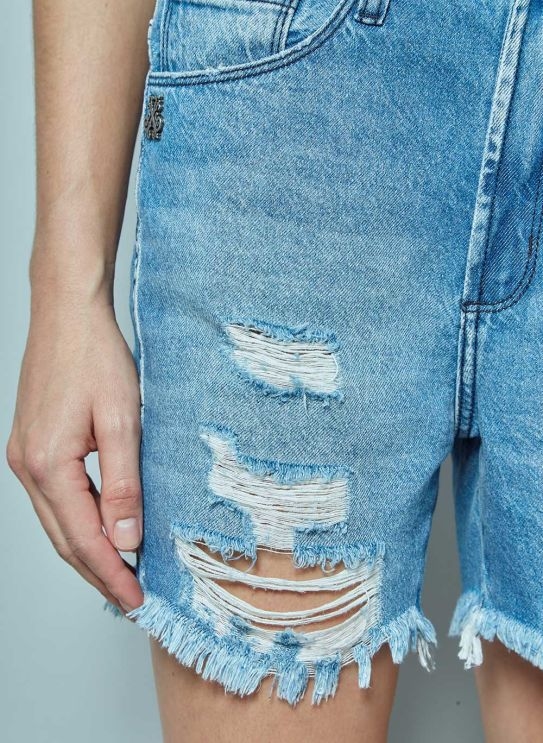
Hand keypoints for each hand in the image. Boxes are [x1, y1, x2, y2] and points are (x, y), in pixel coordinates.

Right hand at [6, 294, 143, 613]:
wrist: (68, 312)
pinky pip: (55, 498)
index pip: (83, 539)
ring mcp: (24, 456)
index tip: (137, 599)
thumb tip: (126, 538)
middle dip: (98, 572)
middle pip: (64, 539)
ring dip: (87, 550)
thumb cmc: (96, 357)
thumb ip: (123, 484)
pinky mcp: (32, 445)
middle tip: (131, 596)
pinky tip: (100, 526)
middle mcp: (27, 467)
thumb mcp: (123, 421)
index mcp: (48, 465)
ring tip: (120, 571)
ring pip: (57, 522)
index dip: (112, 573)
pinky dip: (78, 521)